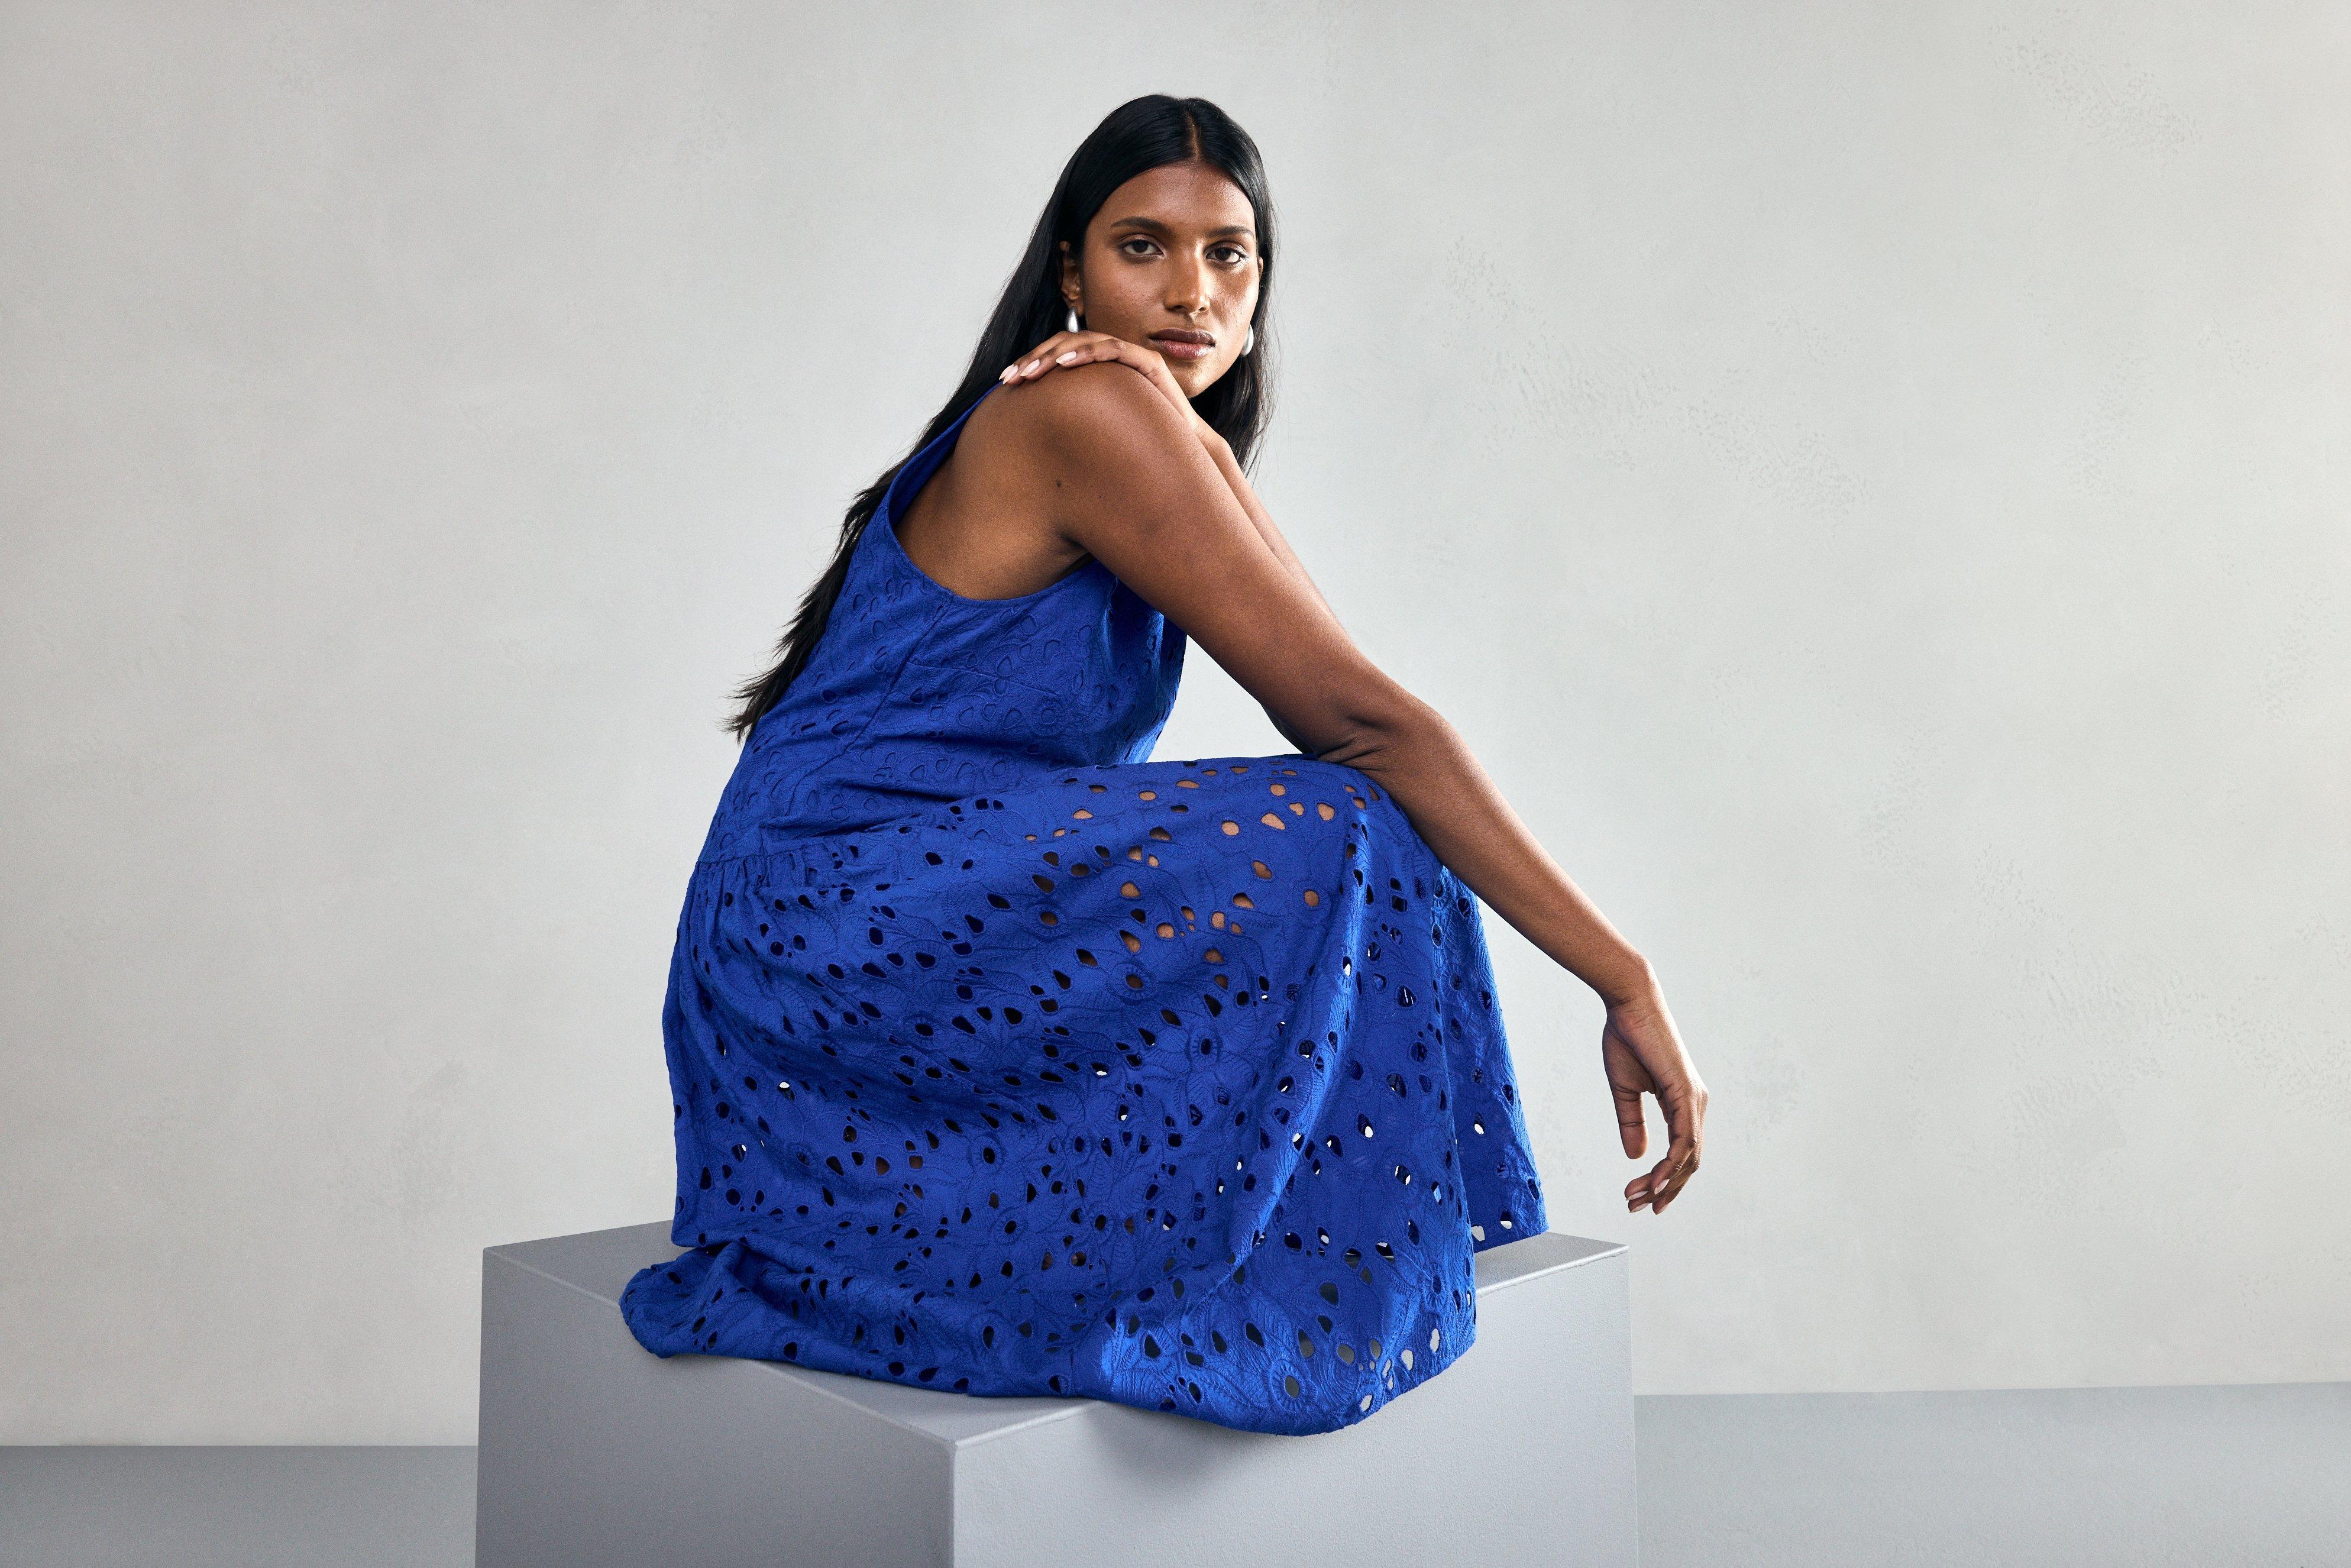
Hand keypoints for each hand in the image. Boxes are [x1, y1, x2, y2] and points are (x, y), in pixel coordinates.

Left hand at [998, 330, 1213, 443]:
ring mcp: (1132, 356)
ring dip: (1055, 354)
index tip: (1005, 381)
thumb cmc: (1138, 444)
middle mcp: (1112, 356)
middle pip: (1066, 343)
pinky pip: (1114, 349)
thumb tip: (1029, 430)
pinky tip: (1065, 364)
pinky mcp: (1149, 363)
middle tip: (1011, 377)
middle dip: (1035, 358)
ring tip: (1032, 372)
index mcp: (1097, 368)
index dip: (1029, 362)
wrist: (1183, 452)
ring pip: (1086, 341)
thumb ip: (1071, 419)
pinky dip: (1088, 352)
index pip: (1057, 354)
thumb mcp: (1095, 429)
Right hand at [1603, 977, 1707, 1214]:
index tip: (1639, 1197)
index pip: (1681, 1153)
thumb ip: (1633, 1124)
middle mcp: (1695, 1104)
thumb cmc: (1627, 1040)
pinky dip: (1672, 1165)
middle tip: (1637, 1207)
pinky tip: (1656, 1180)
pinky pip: (1685, 1140)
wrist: (1629, 1005)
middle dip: (1664, 1189)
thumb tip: (1638, 1158)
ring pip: (1689, 1157)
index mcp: (1683, 1103)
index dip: (1663, 1179)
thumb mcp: (1625, 1091)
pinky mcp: (1686, 1094)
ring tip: (1638, 1198)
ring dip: (1664, 1183)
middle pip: (1689, 1162)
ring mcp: (1694, 1100)